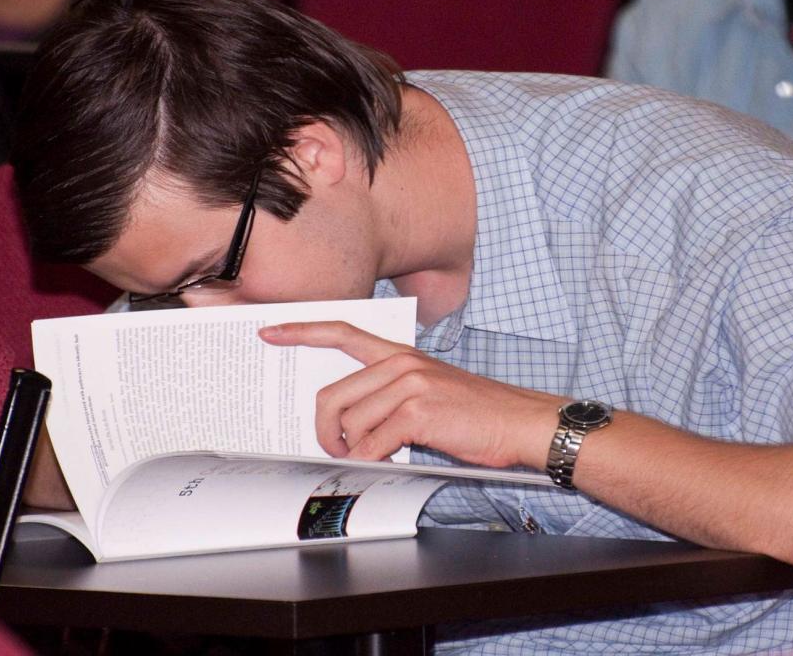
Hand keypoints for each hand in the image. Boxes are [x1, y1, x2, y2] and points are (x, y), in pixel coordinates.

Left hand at [258, 321, 562, 468]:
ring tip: (374, 456)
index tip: (270, 332)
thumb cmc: (479, 413)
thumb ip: (391, 396)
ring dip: (354, 450)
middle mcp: (401, 363)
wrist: (521, 422)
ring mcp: (409, 385)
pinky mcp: (417, 411)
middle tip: (335, 448)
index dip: (301, 332)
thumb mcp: (431, 390)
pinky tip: (390, 460)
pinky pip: (371, 444)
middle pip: (332, 395)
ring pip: (350, 424)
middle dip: (325, 431)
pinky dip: (372, 461)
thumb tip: (352, 424)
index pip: (342, 332)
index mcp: (401, 354)